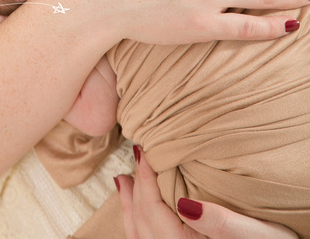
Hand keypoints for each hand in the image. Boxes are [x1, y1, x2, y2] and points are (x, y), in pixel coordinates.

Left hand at [116, 149, 297, 238]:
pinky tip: (134, 208)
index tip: (144, 151)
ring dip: (131, 205)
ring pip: (139, 234)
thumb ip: (221, 221)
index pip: (153, 211)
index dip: (145, 179)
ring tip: (126, 180)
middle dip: (137, 187)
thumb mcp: (255, 233)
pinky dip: (136, 223)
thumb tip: (185, 204)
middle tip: (139, 155)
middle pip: (143, 221)